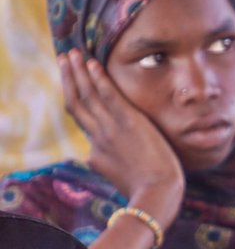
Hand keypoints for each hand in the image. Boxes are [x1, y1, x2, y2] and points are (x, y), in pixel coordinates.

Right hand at [60, 50, 184, 228]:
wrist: (156, 195)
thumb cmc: (145, 190)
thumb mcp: (117, 178)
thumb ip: (104, 164)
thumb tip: (92, 158)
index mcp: (97, 151)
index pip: (81, 120)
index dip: (74, 99)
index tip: (70, 84)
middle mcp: (98, 137)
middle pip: (76, 103)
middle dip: (69, 79)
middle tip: (64, 59)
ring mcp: (111, 129)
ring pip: (87, 95)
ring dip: (78, 72)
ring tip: (72, 53)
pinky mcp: (128, 122)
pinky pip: (108, 95)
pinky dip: (99, 78)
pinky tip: (93, 63)